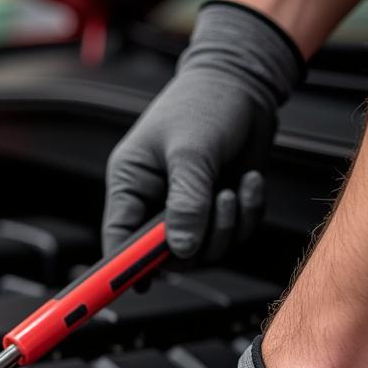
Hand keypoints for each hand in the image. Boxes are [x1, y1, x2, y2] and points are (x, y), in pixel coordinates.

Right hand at [103, 1, 303, 259]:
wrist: (245, 82)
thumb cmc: (205, 103)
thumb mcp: (192, 151)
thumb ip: (186, 201)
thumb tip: (183, 249)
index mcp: (131, 184)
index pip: (118, 239)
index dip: (124, 267)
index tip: (139, 286)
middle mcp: (155, 201)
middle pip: (166, 254)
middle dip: (198, 240)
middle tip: (217, 208)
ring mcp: (188, 207)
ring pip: (204, 249)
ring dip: (228, 225)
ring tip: (235, 188)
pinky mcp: (218, 207)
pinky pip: (232, 235)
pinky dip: (246, 215)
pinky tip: (249, 181)